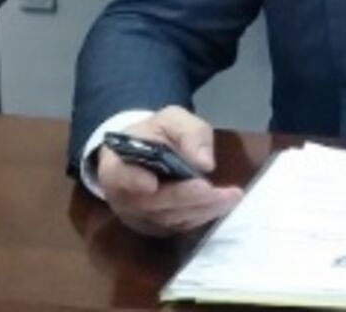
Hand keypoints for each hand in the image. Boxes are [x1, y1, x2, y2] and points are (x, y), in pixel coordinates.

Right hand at [96, 105, 242, 236]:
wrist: (150, 151)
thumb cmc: (157, 133)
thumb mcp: (172, 119)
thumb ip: (188, 133)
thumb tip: (204, 163)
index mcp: (116, 164)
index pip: (118, 176)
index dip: (133, 181)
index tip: (151, 184)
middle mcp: (123, 196)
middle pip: (150, 203)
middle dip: (184, 197)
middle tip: (212, 190)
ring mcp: (138, 216)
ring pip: (167, 218)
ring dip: (200, 209)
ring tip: (230, 196)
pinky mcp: (156, 227)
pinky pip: (178, 226)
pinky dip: (201, 216)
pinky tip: (222, 204)